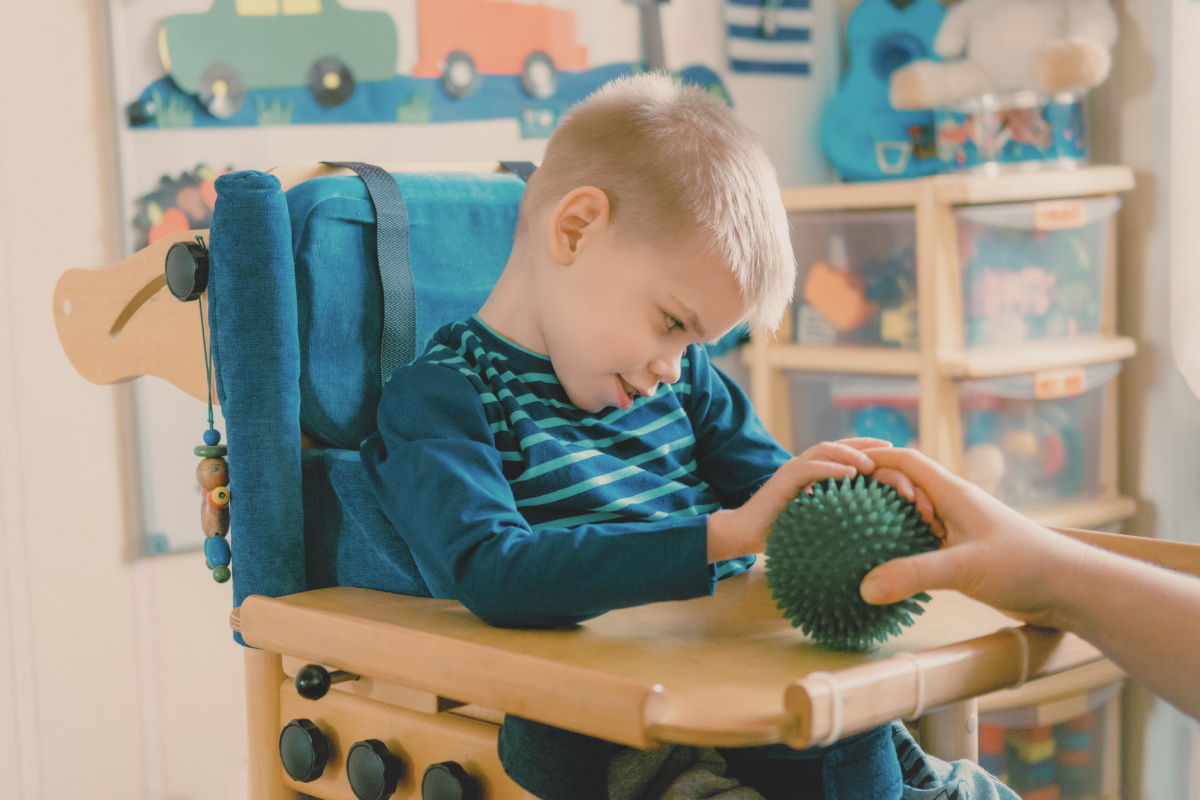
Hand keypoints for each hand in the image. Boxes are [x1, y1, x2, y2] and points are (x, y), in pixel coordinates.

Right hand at [709, 438, 892, 561]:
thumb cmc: (781, 533)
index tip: (895, 455)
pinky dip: (832, 468)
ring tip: (872, 463)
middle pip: (840, 446)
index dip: (869, 451)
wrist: (746, 534)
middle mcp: (805, 466)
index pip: (845, 455)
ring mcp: (793, 469)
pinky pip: (811, 468)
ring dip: (851, 454)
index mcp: (814, 474)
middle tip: (892, 449)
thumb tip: (868, 522)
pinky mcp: (784, 478)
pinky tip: (852, 474)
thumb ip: (836, 513)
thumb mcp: (817, 520)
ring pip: (826, 450)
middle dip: (867, 446)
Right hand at [857, 447, 1088, 625]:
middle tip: (850, 512)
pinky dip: (906, 548)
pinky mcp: (967, 553)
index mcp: (954, 494)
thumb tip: (865, 587)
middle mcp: (955, 506)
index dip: (875, 460)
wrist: (1069, 588)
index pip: (906, 461)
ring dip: (892, 523)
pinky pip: (927, 542)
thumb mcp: (963, 568)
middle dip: (878, 493)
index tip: (845, 470)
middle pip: (907, 485)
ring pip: (916, 516)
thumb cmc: (1024, 565)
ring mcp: (961, 529)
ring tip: (863, 539)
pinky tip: (893, 568)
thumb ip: (913, 575)